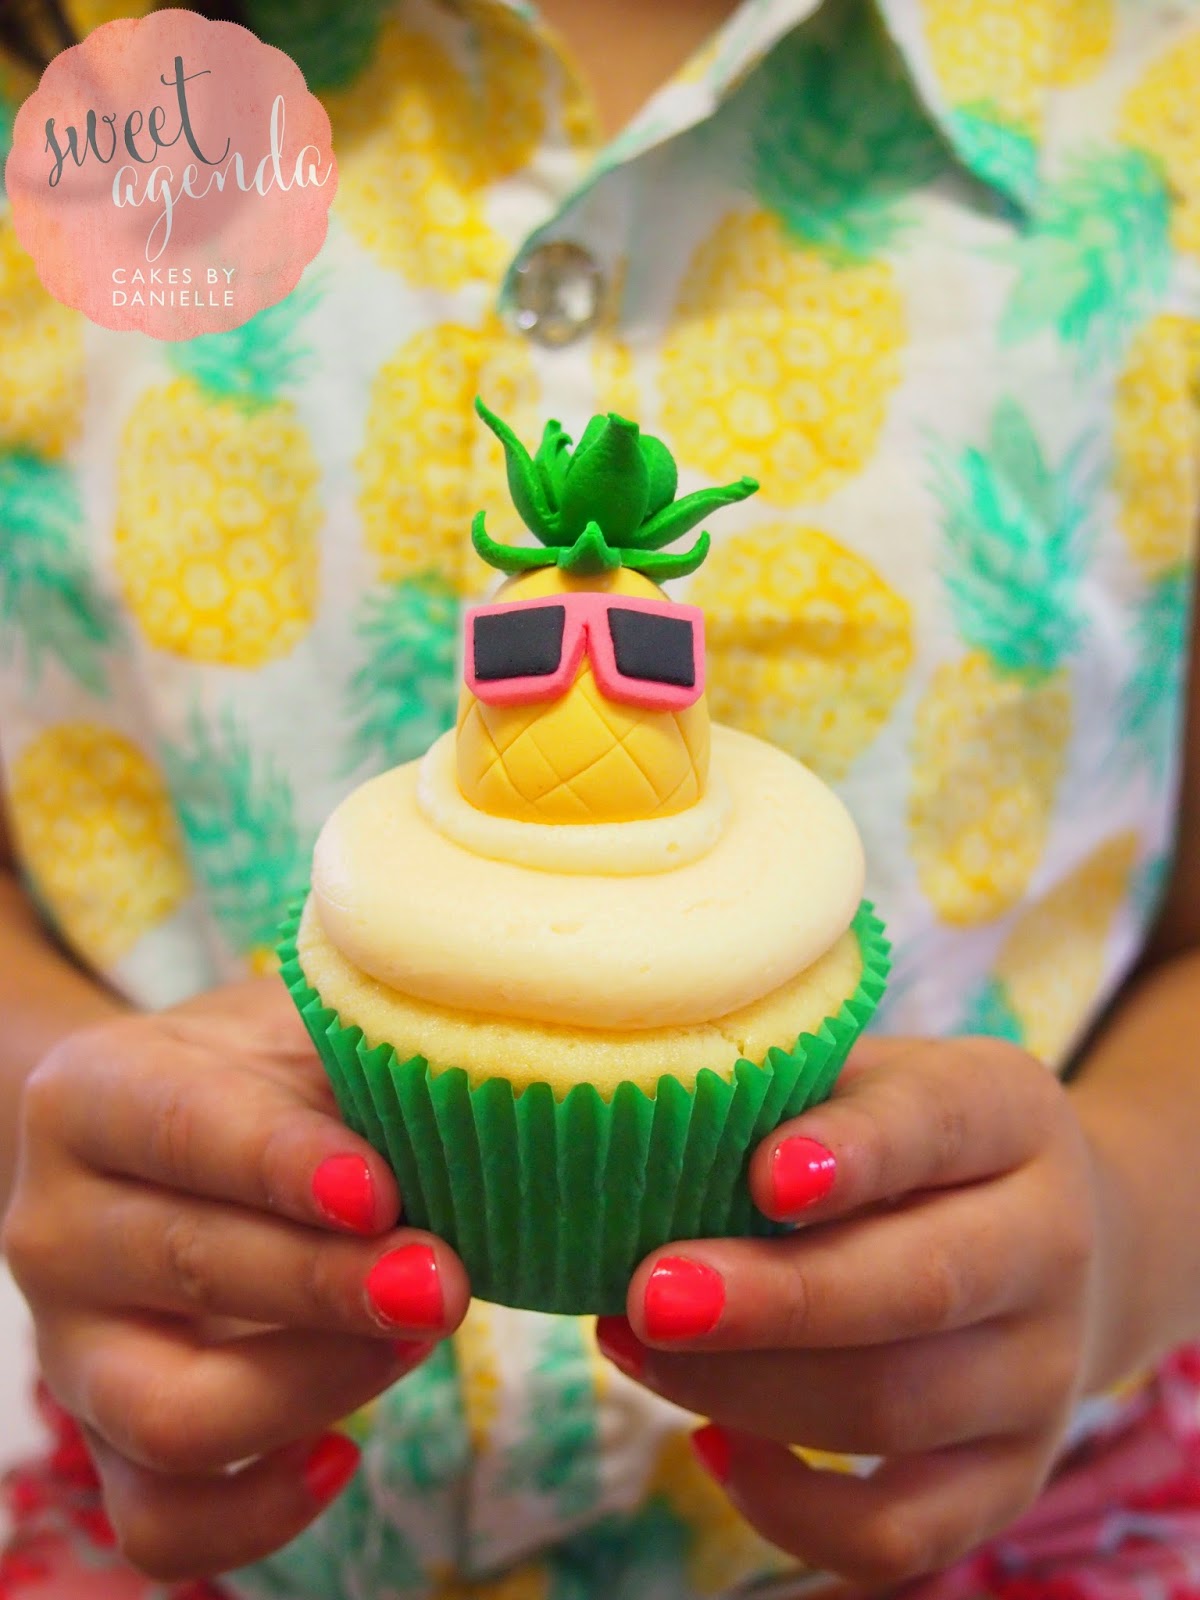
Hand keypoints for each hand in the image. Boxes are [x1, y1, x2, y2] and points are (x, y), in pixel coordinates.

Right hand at [3, 979, 469, 1581]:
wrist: (155, 1135)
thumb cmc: (250, 1075)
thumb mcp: (292, 1033)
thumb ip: (362, 1062)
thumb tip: (483, 1104)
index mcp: (94, 1094)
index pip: (184, 1129)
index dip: (281, 1163)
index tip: (380, 1192)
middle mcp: (59, 1224)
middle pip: (189, 1269)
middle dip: (329, 1286)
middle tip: (444, 1281)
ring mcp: (72, 1347)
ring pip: (171, 1413)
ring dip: (314, 1387)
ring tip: (420, 1338)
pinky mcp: (105, 1440)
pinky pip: (161, 1522)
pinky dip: (256, 1513)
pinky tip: (344, 1453)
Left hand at [596, 1036, 1119, 1589]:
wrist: (1049, 1241)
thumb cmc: (904, 1139)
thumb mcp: (869, 1080)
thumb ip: (783, 1095)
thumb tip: (641, 1135)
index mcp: (1009, 1116)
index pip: (938, 1124)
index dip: (854, 1152)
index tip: (765, 1176)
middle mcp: (1050, 1246)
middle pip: (918, 1288)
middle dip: (776, 1301)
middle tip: (651, 1295)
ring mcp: (1040, 1377)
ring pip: (890, 1410)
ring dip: (742, 1388)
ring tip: (632, 1342)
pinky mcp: (1010, 1481)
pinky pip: (899, 1533)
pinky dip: (792, 1510)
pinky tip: (710, 1442)